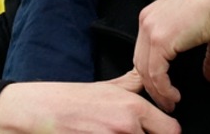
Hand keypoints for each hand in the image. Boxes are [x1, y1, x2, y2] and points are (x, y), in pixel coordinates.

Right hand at [0, 70, 179, 132]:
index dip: (165, 132)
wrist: (38, 112)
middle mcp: (127, 127)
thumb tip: (146, 79)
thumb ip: (131, 85)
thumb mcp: (105, 86)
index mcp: (133, 109)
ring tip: (111, 133)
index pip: (171, 130)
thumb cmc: (68, 100)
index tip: (157, 131)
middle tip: (132, 133)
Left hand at [132, 0, 209, 111]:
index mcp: (155, 13)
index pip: (144, 48)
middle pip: (141, 60)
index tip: (164, 87)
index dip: (153, 70)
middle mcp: (147, 19)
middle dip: (152, 84)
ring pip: (145, 70)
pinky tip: (173, 97)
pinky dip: (163, 90)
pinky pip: (155, 74)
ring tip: (170, 104)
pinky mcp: (159, 40)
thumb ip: (209, 56)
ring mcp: (151, 29)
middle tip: (166, 101)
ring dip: (157, 92)